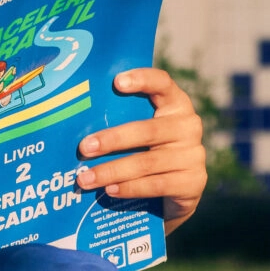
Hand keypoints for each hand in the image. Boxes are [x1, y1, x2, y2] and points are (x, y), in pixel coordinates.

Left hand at [75, 68, 207, 232]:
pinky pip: (156, 184)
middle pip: (148, 130)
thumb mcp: (139, 132)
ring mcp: (193, 155)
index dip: (142, 80)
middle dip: (113, 139)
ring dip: (112, 170)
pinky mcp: (193, 182)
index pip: (163, 83)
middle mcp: (188, 126)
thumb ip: (122, 120)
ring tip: (85, 178)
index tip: (117, 82)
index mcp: (175, 104)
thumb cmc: (148, 151)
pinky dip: (130, 188)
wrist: (176, 191)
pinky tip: (109, 190)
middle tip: (84, 147)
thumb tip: (76, 119)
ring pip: (147, 162)